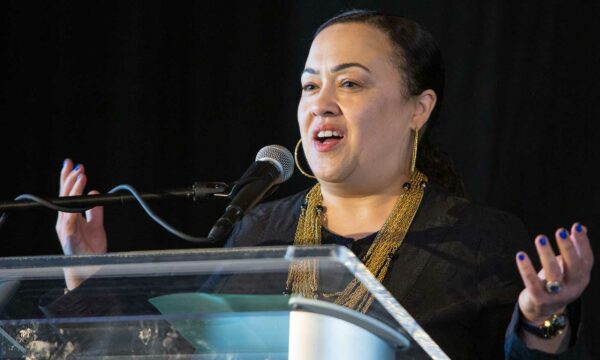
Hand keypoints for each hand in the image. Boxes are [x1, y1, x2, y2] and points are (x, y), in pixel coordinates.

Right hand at [55, 159, 106, 288]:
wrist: (90, 269)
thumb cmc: (90, 250)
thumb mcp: (97, 225)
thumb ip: (95, 211)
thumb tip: (95, 193)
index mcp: (70, 216)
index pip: (68, 194)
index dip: (69, 179)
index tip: (74, 165)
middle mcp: (65, 220)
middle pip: (64, 195)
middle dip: (70, 178)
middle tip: (77, 166)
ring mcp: (65, 228)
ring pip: (67, 203)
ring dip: (74, 188)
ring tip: (81, 176)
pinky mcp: (68, 236)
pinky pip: (70, 219)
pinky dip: (74, 207)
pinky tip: (80, 196)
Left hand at [516, 223, 592, 324]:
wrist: (542, 311)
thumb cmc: (555, 283)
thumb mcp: (567, 269)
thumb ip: (574, 250)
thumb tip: (580, 227)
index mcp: (581, 278)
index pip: (586, 260)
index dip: (583, 243)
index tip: (576, 226)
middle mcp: (572, 287)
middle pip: (573, 267)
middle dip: (567, 248)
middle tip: (560, 231)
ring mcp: (556, 295)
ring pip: (553, 274)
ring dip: (546, 255)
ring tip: (540, 238)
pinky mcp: (539, 299)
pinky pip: (532, 283)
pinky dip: (526, 269)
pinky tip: (520, 255)